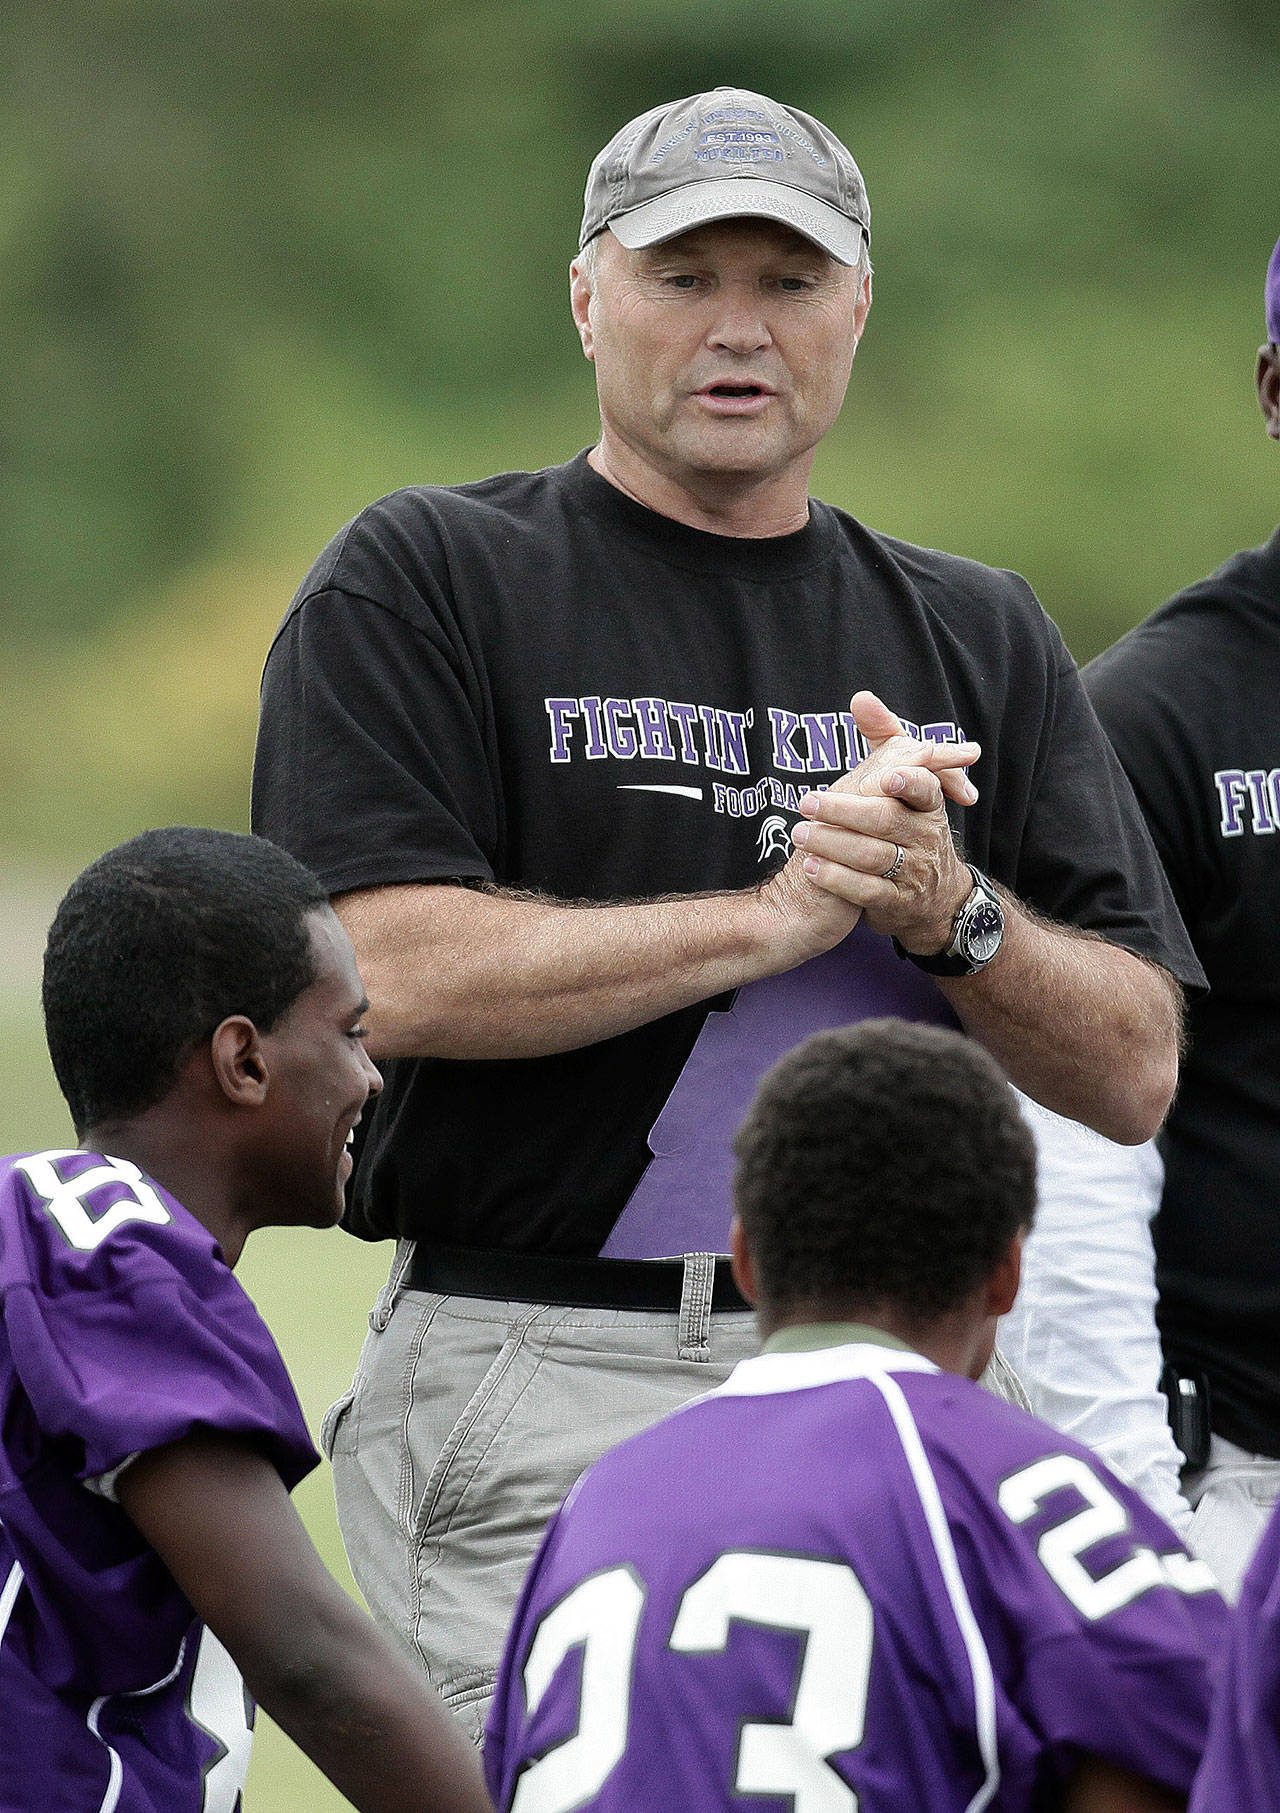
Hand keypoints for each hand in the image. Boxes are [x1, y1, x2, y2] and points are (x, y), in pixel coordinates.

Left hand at [789, 691, 975, 952]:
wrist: (933, 899)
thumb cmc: (908, 828)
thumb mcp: (902, 784)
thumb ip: (884, 738)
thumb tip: (861, 697)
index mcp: (927, 807)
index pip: (924, 790)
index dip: (907, 784)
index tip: (885, 778)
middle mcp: (925, 838)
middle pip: (885, 822)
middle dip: (844, 812)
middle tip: (805, 804)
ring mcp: (913, 872)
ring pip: (872, 856)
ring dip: (832, 845)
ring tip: (799, 835)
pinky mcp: (896, 902)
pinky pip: (865, 891)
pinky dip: (836, 879)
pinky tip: (810, 868)